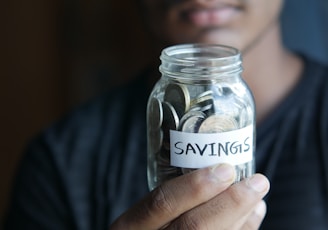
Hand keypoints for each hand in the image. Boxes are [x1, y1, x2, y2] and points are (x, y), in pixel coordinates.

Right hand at [110, 164, 269, 229]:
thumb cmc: (147, 227)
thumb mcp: (143, 212)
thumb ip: (167, 196)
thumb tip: (215, 168)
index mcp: (131, 225)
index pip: (161, 203)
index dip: (194, 186)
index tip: (225, 170)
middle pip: (195, 227)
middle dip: (231, 203)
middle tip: (257, 182)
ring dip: (243, 218)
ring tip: (258, 197)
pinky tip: (252, 217)